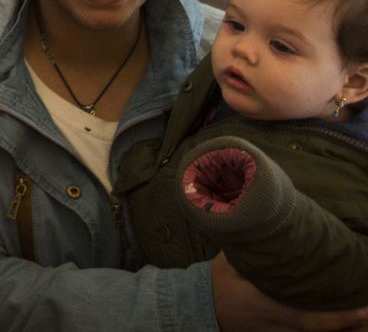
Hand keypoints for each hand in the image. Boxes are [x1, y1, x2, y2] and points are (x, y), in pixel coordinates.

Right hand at [211, 253, 367, 330]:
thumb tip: (281, 229)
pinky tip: (347, 325)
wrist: (199, 307)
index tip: (363, 308)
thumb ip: (258, 252)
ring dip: (344, 331)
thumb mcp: (233, 262)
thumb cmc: (218, 281)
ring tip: (365, 319)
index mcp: (264, 307)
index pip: (307, 318)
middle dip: (350, 327)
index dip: (337, 318)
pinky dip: (329, 331)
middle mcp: (275, 328)